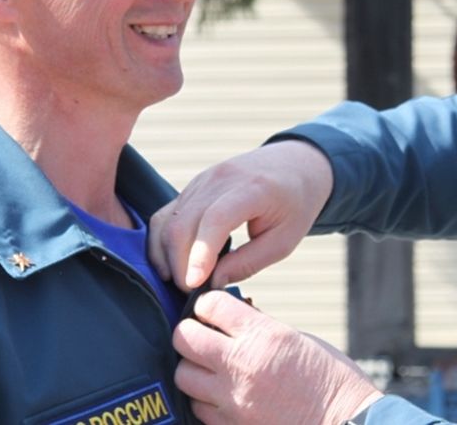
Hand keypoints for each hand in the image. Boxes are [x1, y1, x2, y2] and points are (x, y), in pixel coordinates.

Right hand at [148, 140, 333, 289]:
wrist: (294, 164)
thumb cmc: (294, 203)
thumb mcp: (284, 240)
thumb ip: (248, 262)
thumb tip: (212, 283)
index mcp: (252, 189)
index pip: (215, 220)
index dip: (200, 254)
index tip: (192, 285)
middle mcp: (220, 180)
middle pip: (181, 224)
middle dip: (179, 265)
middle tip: (191, 292)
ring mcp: (202, 180)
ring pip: (167, 221)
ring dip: (166, 256)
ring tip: (180, 281)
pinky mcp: (192, 186)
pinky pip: (166, 215)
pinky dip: (162, 241)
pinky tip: (172, 263)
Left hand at [173, 292, 381, 424]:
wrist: (346, 422)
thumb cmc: (330, 378)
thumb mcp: (296, 338)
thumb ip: (259, 327)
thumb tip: (229, 317)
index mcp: (263, 336)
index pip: (210, 305)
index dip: (208, 304)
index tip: (212, 309)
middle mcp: (242, 366)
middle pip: (184, 339)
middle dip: (190, 332)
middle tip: (202, 334)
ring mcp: (233, 401)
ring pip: (183, 377)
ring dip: (193, 368)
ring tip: (211, 368)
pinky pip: (199, 409)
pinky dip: (204, 400)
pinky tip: (221, 394)